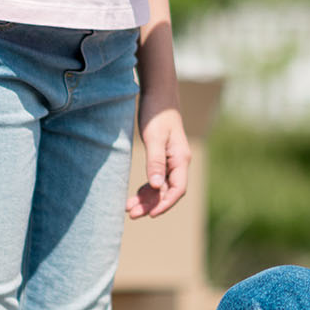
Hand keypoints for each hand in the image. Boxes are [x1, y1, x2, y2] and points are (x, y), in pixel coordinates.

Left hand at [126, 103, 189, 218]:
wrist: (159, 95)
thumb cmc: (157, 114)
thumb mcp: (154, 138)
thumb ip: (155, 162)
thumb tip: (156, 186)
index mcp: (181, 159)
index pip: (177, 189)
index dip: (165, 204)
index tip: (150, 214)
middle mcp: (179, 162)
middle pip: (168, 191)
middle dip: (151, 204)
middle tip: (131, 214)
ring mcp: (172, 161)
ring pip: (161, 187)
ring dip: (147, 199)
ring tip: (129, 208)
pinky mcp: (163, 158)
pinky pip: (157, 179)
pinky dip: (146, 189)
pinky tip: (135, 195)